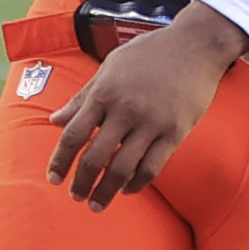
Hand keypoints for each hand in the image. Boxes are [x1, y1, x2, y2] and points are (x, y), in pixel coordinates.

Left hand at [46, 3, 248, 210]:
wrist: (195, 44)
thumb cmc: (148, 53)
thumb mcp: (109, 68)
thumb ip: (82, 97)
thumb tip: (54, 121)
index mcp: (104, 93)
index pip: (74, 134)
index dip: (60, 160)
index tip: (53, 178)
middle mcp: (125, 110)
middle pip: (95, 157)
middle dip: (81, 182)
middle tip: (76, 196)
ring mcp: (151, 123)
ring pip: (122, 169)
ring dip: (106, 191)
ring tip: (97, 204)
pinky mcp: (175, 132)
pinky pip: (151, 168)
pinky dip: (136, 184)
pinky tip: (126, 189)